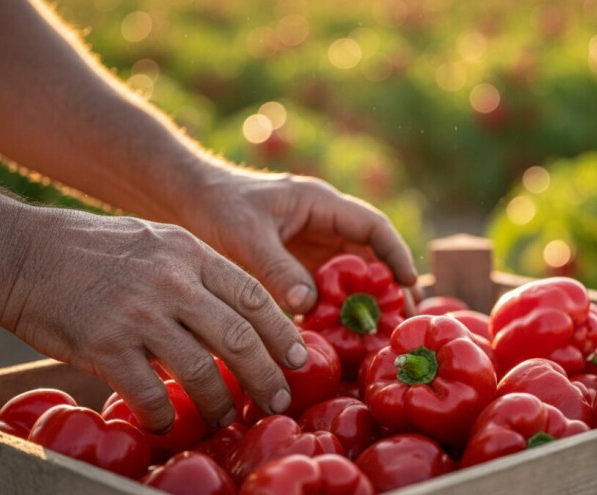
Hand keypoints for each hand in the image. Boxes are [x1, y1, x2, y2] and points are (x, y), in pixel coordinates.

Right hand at [0, 206, 306, 432]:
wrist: (23, 253)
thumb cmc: (93, 249)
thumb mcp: (157, 241)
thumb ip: (197, 271)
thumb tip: (239, 312)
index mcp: (189, 253)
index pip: (252, 296)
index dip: (282, 332)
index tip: (299, 359)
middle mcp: (171, 281)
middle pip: (237, 337)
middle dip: (265, 375)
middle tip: (278, 400)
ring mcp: (138, 313)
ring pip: (200, 371)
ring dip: (218, 403)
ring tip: (224, 418)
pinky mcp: (104, 345)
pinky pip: (148, 392)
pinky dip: (163, 414)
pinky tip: (165, 422)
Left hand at [179, 166, 418, 314]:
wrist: (187, 201)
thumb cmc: (218, 206)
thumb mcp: (246, 236)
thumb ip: (276, 268)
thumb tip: (308, 305)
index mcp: (321, 204)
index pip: (372, 227)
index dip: (395, 254)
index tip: (408, 284)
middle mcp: (324, 226)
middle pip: (371, 256)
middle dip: (391, 287)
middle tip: (404, 321)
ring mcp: (312, 248)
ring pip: (351, 277)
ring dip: (366, 304)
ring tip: (382, 336)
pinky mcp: (297, 268)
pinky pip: (326, 291)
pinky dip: (335, 312)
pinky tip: (340, 339)